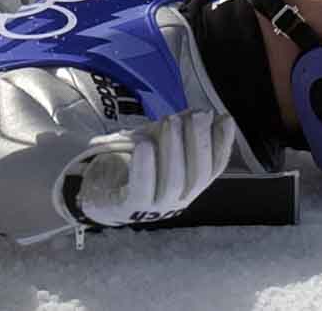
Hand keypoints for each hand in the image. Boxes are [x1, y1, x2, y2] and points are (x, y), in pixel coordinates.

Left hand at [67, 110, 236, 227]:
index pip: (213, 168)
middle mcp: (178, 199)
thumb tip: (203, 113)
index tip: (224, 118)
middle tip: (198, 114)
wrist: (97, 190)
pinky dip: (145, 168)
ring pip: (173, 182)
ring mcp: (155, 207)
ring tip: (172, 122)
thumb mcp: (157, 142)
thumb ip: (178, 130)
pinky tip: (145, 145)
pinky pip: (140, 190)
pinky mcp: (129, 207)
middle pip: (198, 175)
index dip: (222, 144)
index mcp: (188, 185)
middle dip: (200, 142)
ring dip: (174, 149)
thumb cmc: (132, 164)